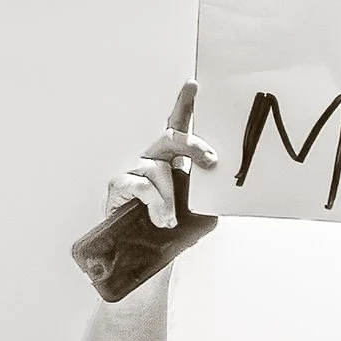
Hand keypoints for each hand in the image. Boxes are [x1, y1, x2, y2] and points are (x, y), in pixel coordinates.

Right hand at [104, 83, 217, 229]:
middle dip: (192, 146)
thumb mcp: (199, 211)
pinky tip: (160, 219)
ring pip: (158, 169)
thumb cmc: (169, 231)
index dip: (183, 105)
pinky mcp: (118, 185)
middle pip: (170, 138)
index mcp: (170, 160)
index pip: (177, 127)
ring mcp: (133, 171)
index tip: (193, 86)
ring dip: (169, 197)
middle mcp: (151, 160)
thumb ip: (208, 194)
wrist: (143, 254)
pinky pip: (141, 186)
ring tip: (170, 220)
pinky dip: (155, 203)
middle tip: (209, 161)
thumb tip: (222, 182)